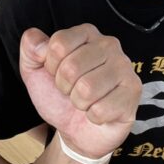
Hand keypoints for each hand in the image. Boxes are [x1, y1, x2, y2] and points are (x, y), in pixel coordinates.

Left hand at [19, 25, 140, 159]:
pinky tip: (99, 112)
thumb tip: (37, 41)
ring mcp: (124, 67)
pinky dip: (93, 117)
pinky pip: (100, 109)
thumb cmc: (59, 97)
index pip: (59, 44)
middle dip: (65, 87)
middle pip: (71, 67)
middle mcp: (109, 44)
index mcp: (86, 33)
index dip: (51, 66)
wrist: (77, 130)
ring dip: (79, 103)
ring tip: (85, 101)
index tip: (57, 74)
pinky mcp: (133, 91)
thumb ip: (30, 48)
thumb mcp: (35, 71)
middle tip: (73, 91)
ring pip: (86, 89)